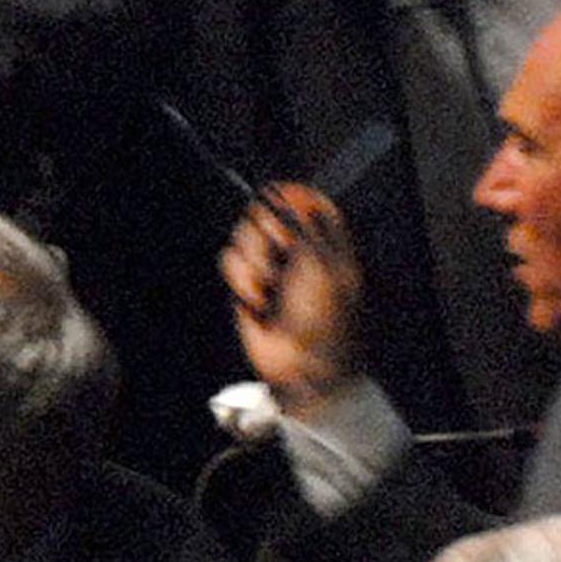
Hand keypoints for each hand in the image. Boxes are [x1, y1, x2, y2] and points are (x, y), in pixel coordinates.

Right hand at [222, 182, 364, 412]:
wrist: (302, 366)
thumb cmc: (326, 323)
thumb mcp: (326, 270)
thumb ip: (308, 228)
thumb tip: (290, 195)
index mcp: (329, 245)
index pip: (310, 203)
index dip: (293, 195)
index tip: (280, 196)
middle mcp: (299, 252)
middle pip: (269, 213)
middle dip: (266, 232)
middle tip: (278, 249)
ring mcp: (273, 268)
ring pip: (245, 237)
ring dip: (253, 262)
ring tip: (269, 286)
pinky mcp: (248, 284)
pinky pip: (231, 262)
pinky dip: (242, 281)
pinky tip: (258, 300)